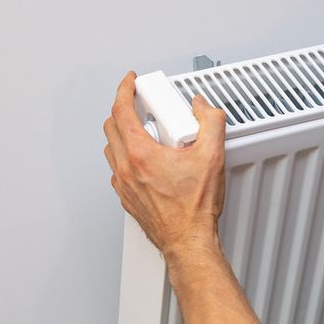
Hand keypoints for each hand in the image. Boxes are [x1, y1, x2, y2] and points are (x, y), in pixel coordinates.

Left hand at [104, 71, 227, 257]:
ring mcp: (123, 184)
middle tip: (141, 106)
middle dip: (123, 110)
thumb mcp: (212, 156)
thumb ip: (210, 122)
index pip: (121, 110)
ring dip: (122, 134)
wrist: (188, 242)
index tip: (131, 81)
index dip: (124, 89)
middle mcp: (126, 168)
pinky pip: (118, 169)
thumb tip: (203, 107)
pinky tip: (146, 161)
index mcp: (141, 153)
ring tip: (145, 133)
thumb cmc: (194, 209)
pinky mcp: (127, 198)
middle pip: (111, 126)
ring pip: (111, 148)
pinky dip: (126, 157)